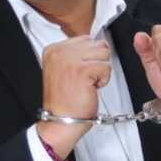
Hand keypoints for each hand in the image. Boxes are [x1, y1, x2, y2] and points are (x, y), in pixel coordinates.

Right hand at [37, 36, 110, 158]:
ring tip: (87, 83)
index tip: (79, 73)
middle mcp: (60, 52)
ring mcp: (70, 60)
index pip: (85, 39)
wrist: (60, 122)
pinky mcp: (83, 70)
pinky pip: (106, 67)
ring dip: (100, 71)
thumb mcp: (63, 70)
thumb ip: (75, 54)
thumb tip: (97, 44)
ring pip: (104, 54)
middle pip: (97, 44)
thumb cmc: (65, 102)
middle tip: (84, 80)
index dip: (89, 57)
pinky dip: (103, 81)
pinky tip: (91, 88)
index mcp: (53, 50)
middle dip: (96, 63)